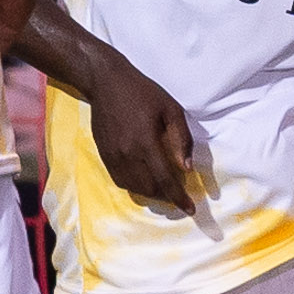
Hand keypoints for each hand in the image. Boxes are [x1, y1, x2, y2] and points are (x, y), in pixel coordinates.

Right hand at [86, 59, 199, 217]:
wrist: (106, 83)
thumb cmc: (143, 93)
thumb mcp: (171, 109)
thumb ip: (181, 139)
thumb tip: (187, 168)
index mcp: (146, 143)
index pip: (165, 180)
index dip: (178, 197)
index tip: (190, 209)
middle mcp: (127, 154)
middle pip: (148, 188)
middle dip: (166, 197)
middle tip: (179, 195)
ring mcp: (112, 156)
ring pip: (133, 188)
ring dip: (150, 193)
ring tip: (164, 189)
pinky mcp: (103, 155)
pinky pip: (120, 180)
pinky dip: (134, 186)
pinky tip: (144, 179)